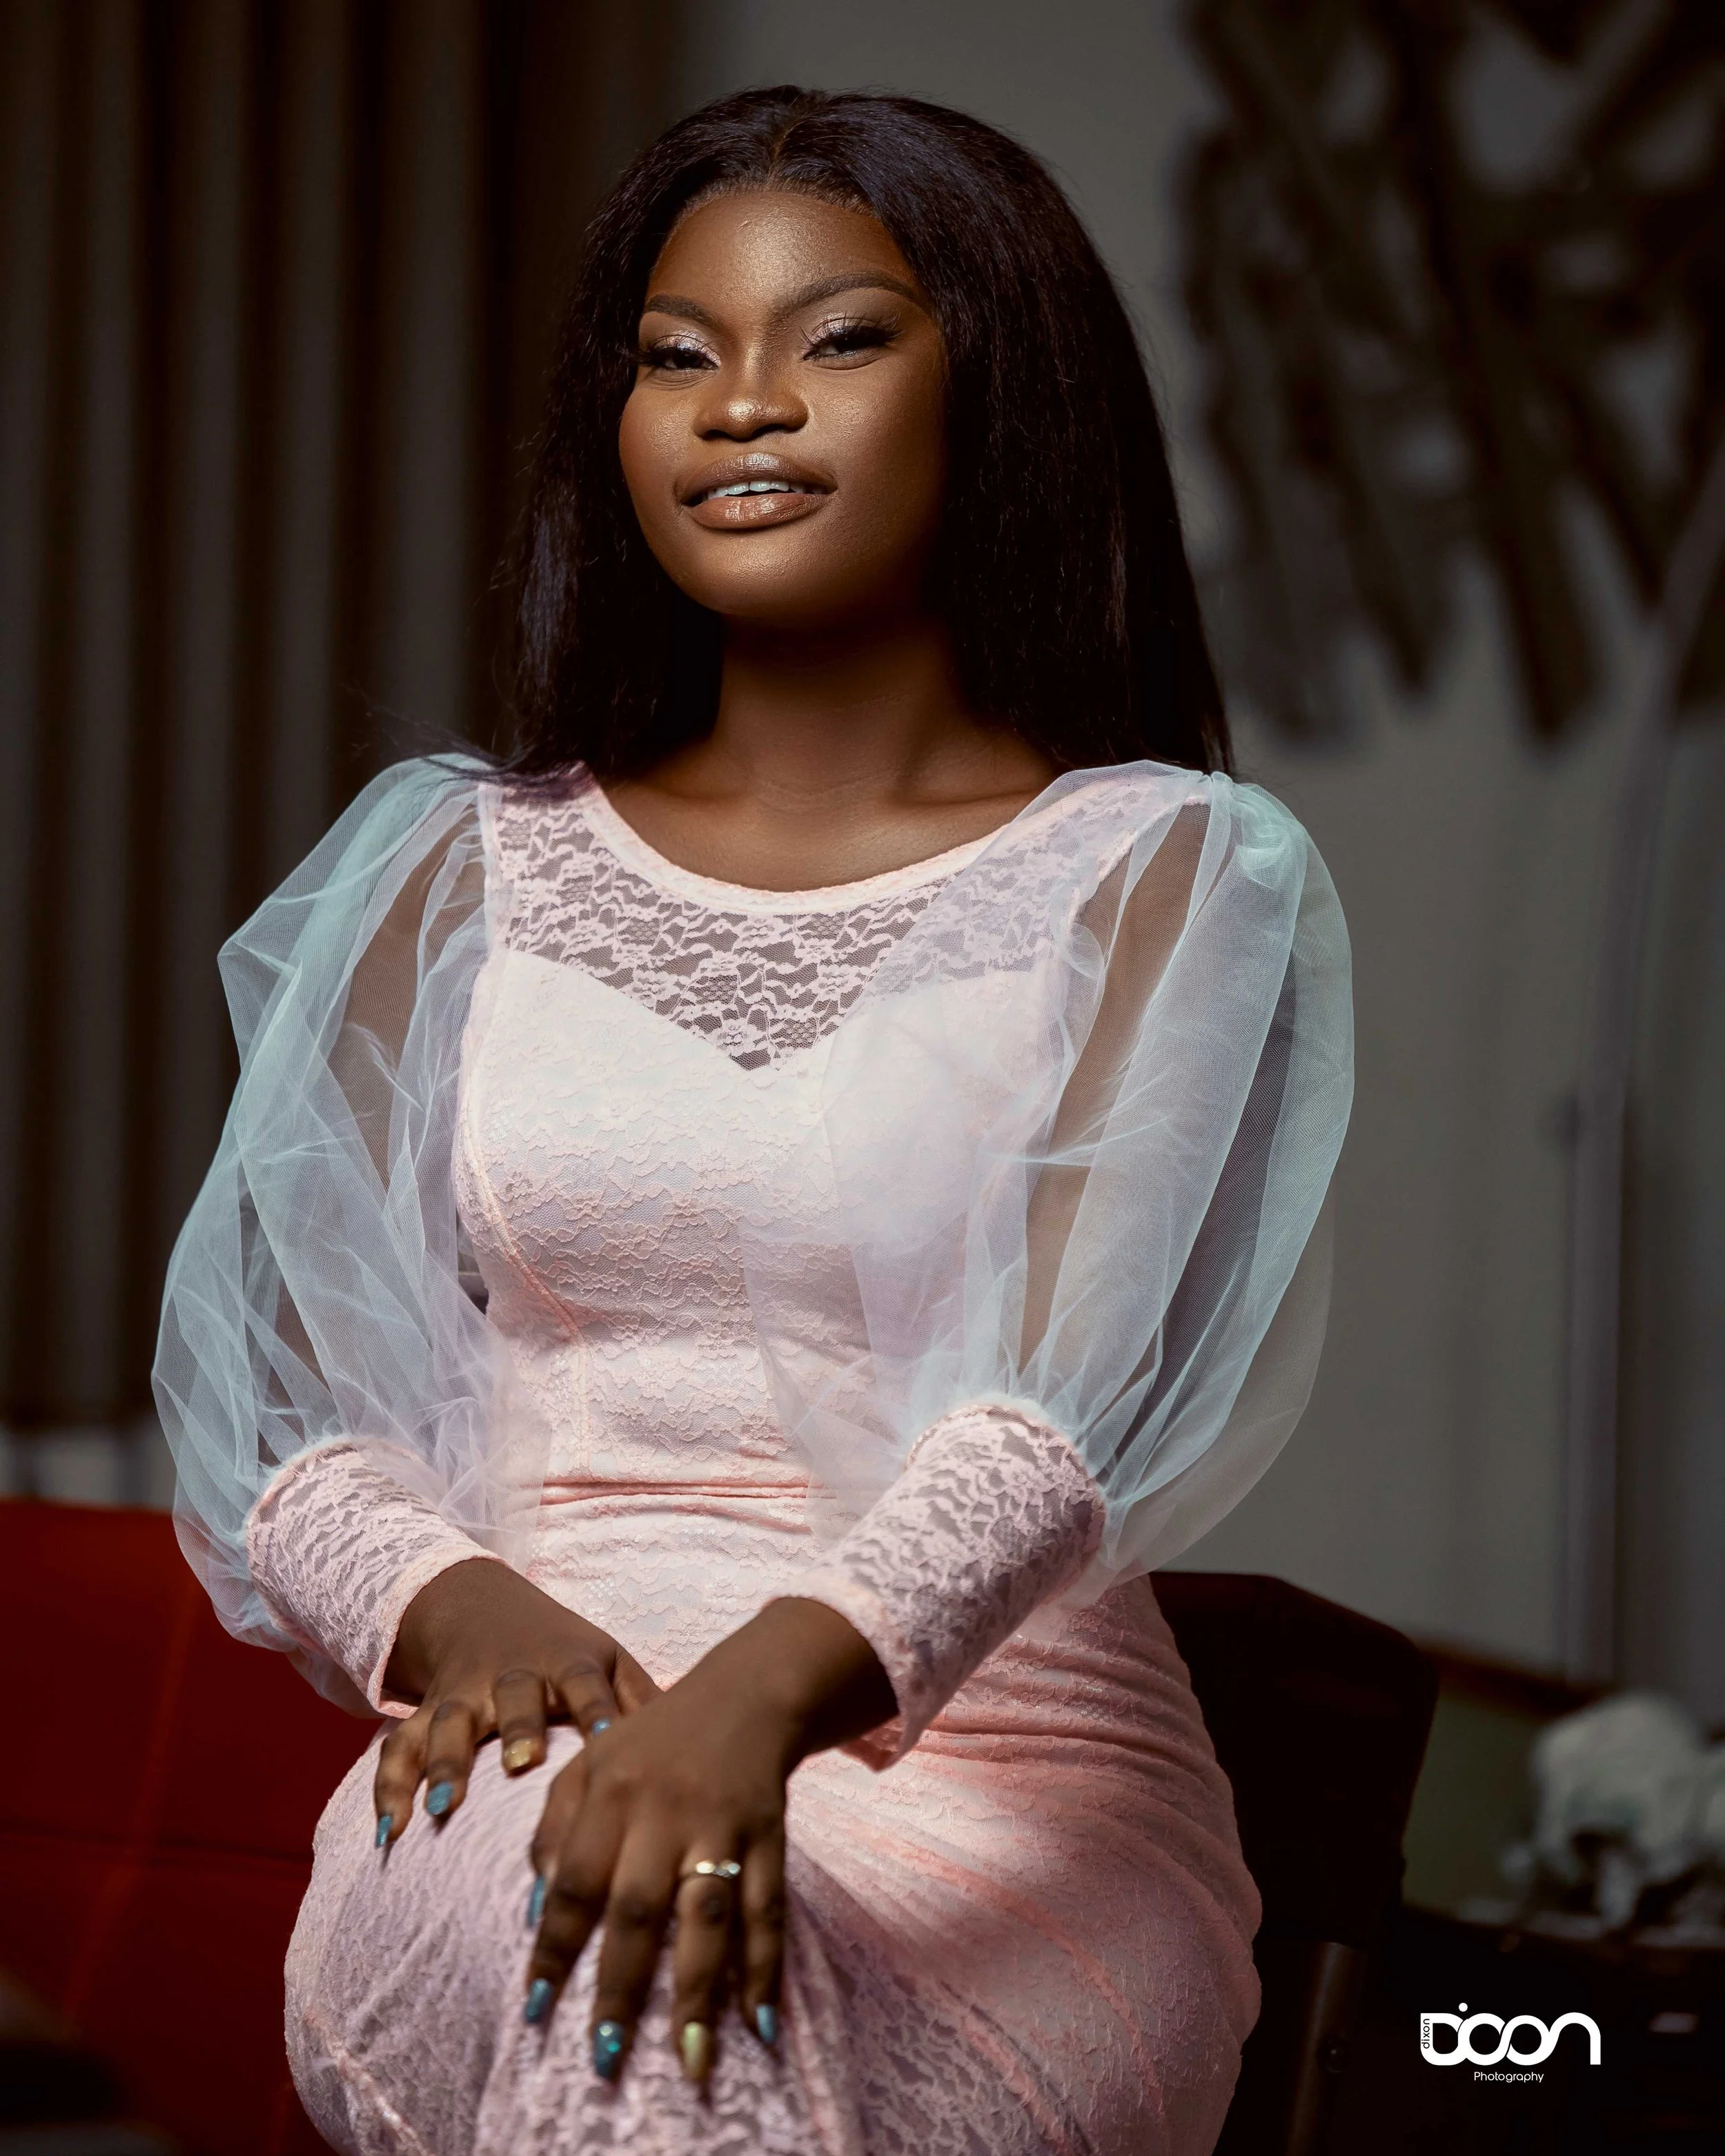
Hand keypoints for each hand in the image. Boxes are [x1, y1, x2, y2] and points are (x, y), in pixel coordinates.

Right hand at [372, 1558, 659, 1845]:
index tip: (607, 1747)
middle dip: (516, 1731)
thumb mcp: (608, 1660)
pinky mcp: (423, 1714)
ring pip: (448, 1724)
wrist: (480, 1607)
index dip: (595, 1713)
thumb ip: (642, 1702)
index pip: (586, 1685)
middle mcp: (511, 1677)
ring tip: (440, 1811)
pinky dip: (390, 1788)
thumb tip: (695, 1745)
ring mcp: (462, 1695)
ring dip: (443, 1764)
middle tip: (518, 1765)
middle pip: (513, 1699)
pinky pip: (399, 1748)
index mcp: (567, 1664)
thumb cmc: (563, 1653)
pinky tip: (389, 1832)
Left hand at [523, 1596, 893, 2082]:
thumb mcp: (588, 1763)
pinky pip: (767, 1910)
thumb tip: (538, 1911)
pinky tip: (758, 2023)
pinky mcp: (770, 1837)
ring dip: (700, 1993)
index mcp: (612, 1793)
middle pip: (640, 1909)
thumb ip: (554, 1829)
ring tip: (689, 2061)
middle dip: (623, 1986)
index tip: (536, 2010)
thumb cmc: (652, 1740)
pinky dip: (765, 1968)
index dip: (554, 1948)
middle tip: (607, 2056)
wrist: (744, 1695)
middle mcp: (666, 1811)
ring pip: (709, 1917)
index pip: (574, 1882)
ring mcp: (723, 1825)